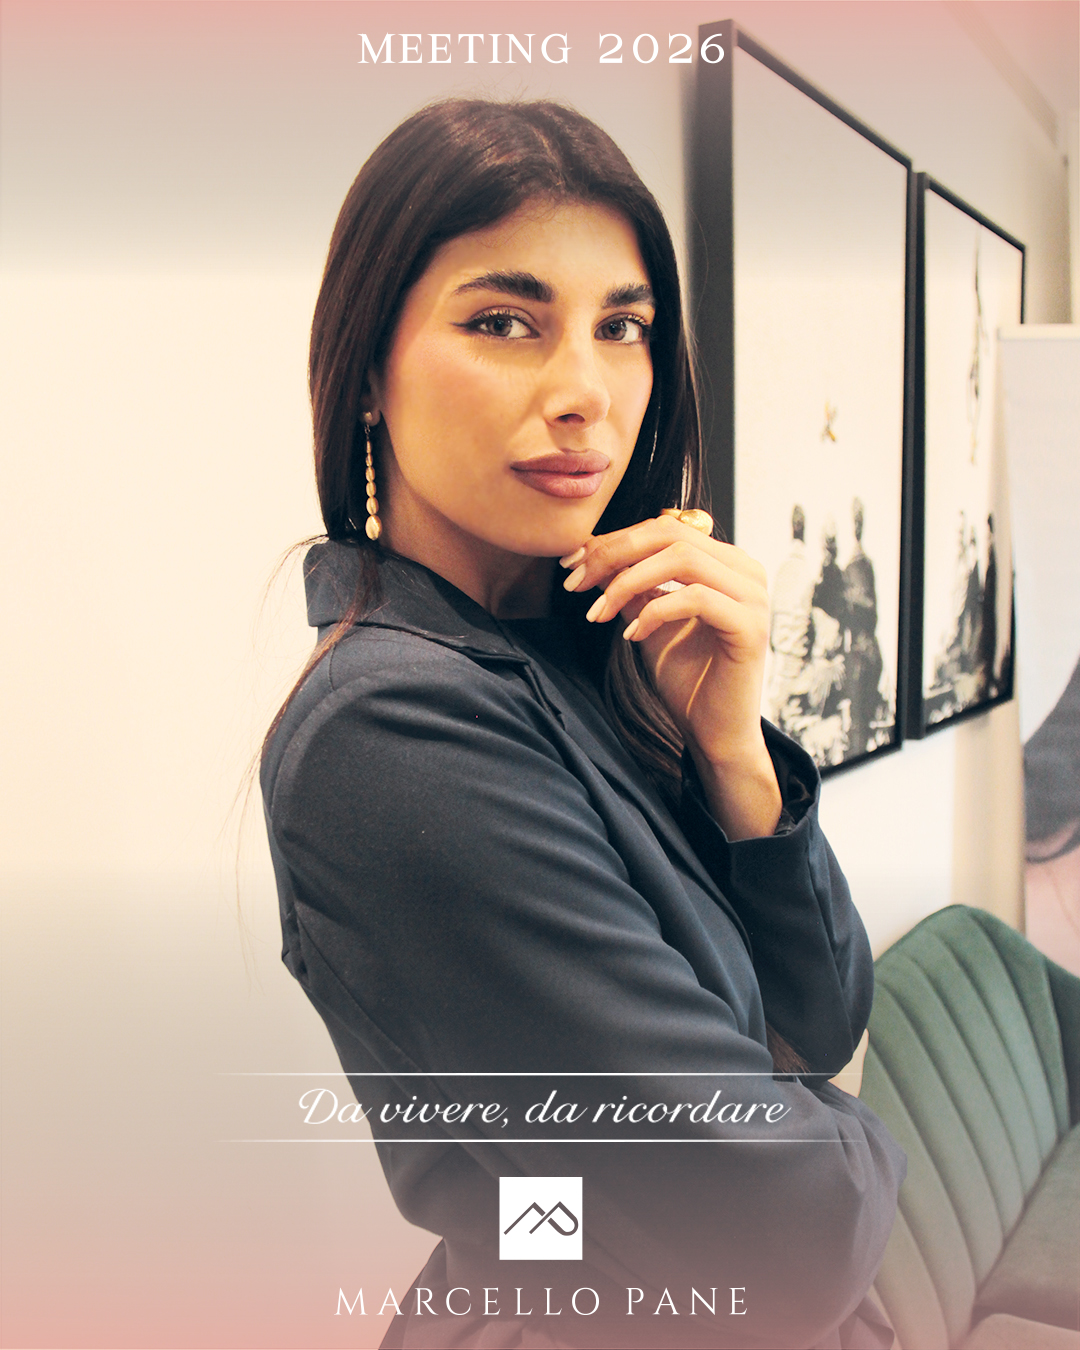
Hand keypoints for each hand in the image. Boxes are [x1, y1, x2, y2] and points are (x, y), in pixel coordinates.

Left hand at [561, 511, 781, 839]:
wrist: (714, 733)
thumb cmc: (686, 679)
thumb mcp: (647, 621)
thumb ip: (631, 587)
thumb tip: (591, 556)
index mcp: (724, 562)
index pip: (663, 529)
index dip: (612, 541)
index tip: (571, 564)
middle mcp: (745, 570)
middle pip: (670, 533)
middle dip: (613, 554)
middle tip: (574, 582)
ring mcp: (753, 596)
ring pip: (682, 557)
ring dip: (627, 581)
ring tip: (596, 612)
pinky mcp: (751, 626)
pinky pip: (695, 598)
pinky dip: (655, 611)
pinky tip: (632, 634)